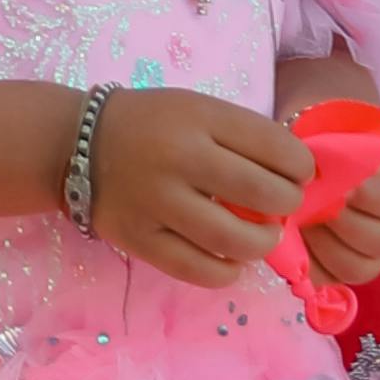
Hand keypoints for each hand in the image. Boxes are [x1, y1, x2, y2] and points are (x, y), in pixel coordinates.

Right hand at [84, 83, 312, 288]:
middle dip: (287, 203)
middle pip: (259, 191)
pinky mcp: (140, 240)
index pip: (272, 145)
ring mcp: (159, 204)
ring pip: (232, 238)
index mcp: (201, 118)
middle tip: (285, 206)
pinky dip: (226, 271)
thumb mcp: (198, 109)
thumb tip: (293, 173)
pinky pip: (196, 269)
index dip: (300, 165)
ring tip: (264, 237)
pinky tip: (234, 261)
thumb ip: (241, 136)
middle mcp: (181, 159)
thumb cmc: (151, 123)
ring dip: (262, 243)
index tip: (302, 174)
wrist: (77, 143)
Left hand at [302, 128, 379, 282]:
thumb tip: (323, 171)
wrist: (327, 160)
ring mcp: (376, 256)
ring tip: (305, 220)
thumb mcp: (352, 138)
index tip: (347, 187)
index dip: (374, 198)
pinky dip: (309, 261)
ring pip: (357, 267)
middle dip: (345, 223)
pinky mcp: (344, 273)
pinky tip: (297, 238)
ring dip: (325, 244)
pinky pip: (329, 279)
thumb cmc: (343, 144)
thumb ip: (345, 154)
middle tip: (318, 205)